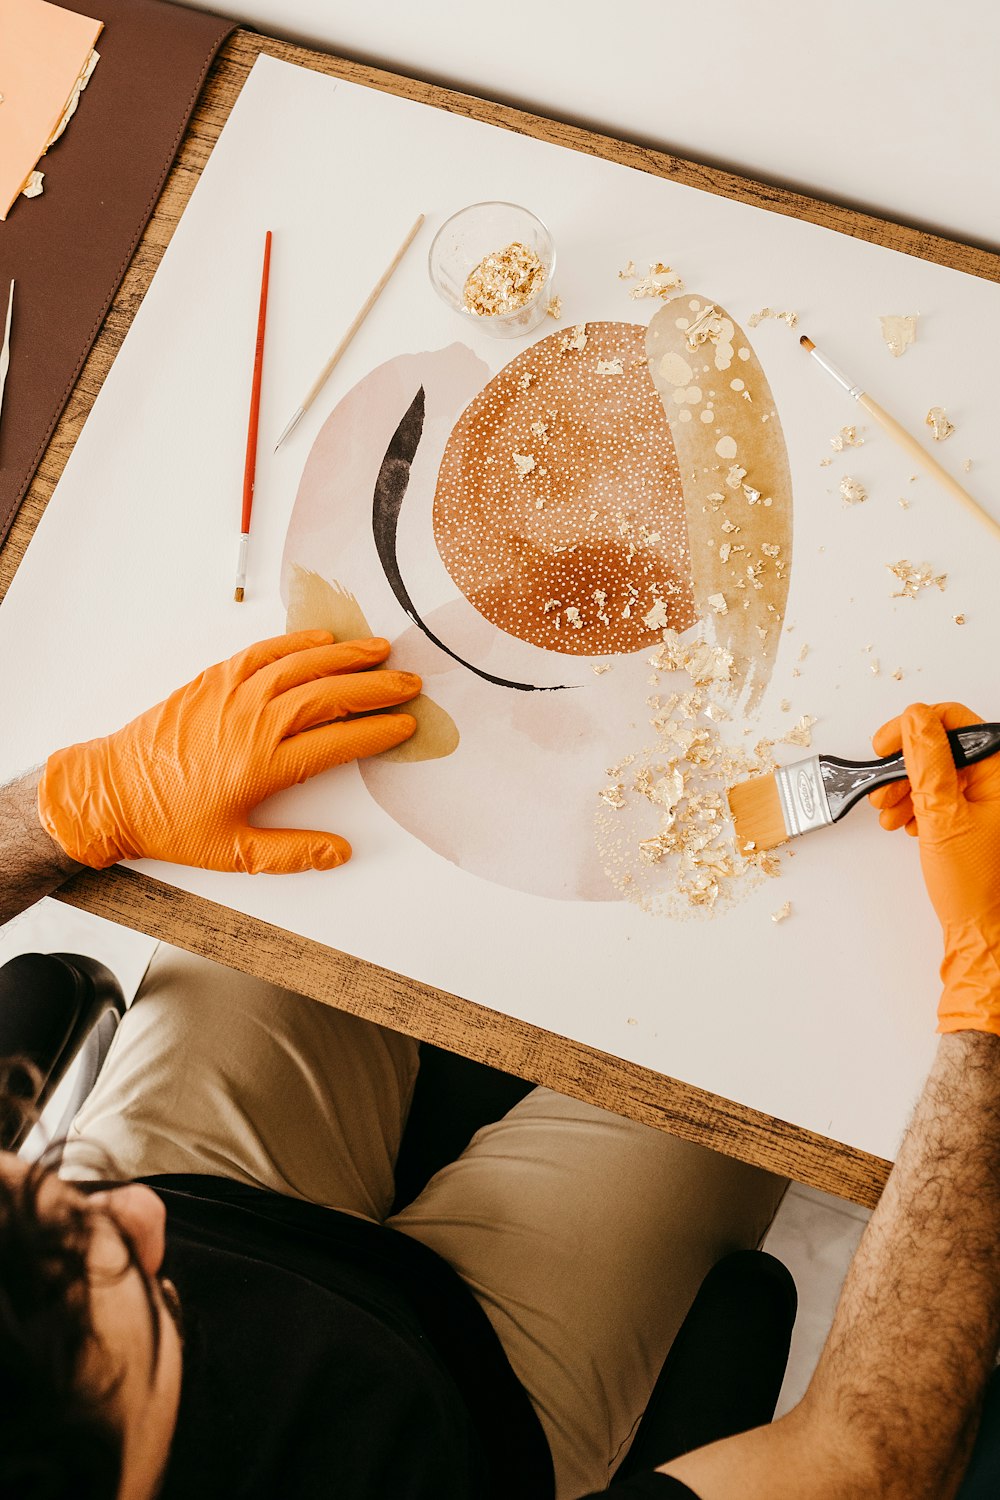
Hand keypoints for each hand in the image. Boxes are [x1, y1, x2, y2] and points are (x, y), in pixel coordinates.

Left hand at [38, 631, 420, 874]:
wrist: (111, 792)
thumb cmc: (169, 822)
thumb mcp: (233, 852)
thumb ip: (292, 853)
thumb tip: (340, 852)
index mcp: (266, 763)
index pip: (340, 741)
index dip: (378, 731)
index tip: (405, 725)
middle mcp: (255, 721)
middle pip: (330, 695)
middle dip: (376, 687)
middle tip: (409, 683)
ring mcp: (232, 695)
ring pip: (302, 665)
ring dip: (345, 655)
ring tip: (379, 650)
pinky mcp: (211, 680)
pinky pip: (262, 652)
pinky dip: (295, 642)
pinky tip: (321, 639)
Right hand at [869, 701, 999, 1033]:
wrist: (981, 932)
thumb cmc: (974, 885)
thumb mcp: (942, 817)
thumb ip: (927, 763)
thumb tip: (915, 719)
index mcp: (999, 773)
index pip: (954, 721)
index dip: (914, 727)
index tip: (885, 745)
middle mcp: (994, 782)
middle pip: (940, 745)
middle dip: (904, 764)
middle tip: (883, 785)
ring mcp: (983, 799)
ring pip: (934, 771)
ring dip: (903, 787)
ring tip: (889, 812)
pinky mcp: (971, 815)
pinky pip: (937, 794)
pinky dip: (913, 804)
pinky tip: (904, 823)